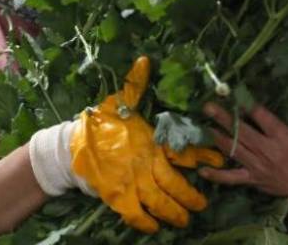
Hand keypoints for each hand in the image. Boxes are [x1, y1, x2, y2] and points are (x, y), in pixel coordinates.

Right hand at [69, 56, 224, 232]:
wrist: (69, 146)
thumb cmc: (98, 123)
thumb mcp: (118, 101)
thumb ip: (135, 85)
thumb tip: (145, 60)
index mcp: (148, 141)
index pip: (181, 150)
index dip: (201, 156)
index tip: (218, 160)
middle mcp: (143, 163)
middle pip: (173, 183)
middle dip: (190, 195)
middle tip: (203, 204)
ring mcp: (130, 182)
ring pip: (158, 201)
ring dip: (173, 212)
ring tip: (185, 219)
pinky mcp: (116, 196)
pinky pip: (134, 213)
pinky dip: (144, 222)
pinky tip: (154, 227)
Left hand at [197, 101, 287, 209]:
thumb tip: (278, 112)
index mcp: (283, 136)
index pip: (261, 116)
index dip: (247, 104)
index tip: (234, 94)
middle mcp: (267, 150)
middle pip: (241, 131)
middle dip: (223, 118)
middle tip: (208, 106)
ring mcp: (257, 166)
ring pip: (233, 150)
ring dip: (218, 137)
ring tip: (206, 126)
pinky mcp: (252, 179)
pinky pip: (231, 178)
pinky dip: (217, 175)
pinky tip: (202, 170)